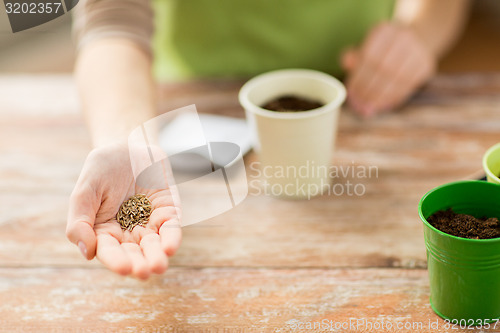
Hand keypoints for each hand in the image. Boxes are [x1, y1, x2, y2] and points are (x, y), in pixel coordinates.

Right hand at [66, 143, 181, 278]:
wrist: (128, 146)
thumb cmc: (102, 169)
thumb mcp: (85, 190)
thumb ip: (80, 220)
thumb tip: (87, 252)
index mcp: (103, 232)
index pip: (109, 252)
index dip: (116, 261)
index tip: (124, 268)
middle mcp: (128, 233)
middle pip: (134, 254)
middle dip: (140, 264)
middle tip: (144, 271)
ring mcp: (150, 223)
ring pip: (154, 245)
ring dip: (157, 256)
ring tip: (158, 265)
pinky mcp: (168, 212)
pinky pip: (171, 228)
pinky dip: (172, 238)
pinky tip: (170, 247)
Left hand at [342, 22, 435, 116]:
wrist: (417, 39)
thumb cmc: (383, 47)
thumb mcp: (367, 45)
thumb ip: (354, 55)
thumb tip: (346, 63)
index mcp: (384, 30)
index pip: (369, 56)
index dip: (358, 77)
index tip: (350, 92)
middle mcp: (404, 37)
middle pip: (383, 68)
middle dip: (368, 89)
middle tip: (358, 104)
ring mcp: (418, 50)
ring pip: (396, 79)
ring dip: (380, 97)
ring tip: (367, 108)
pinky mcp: (426, 65)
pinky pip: (407, 86)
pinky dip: (392, 98)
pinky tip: (381, 105)